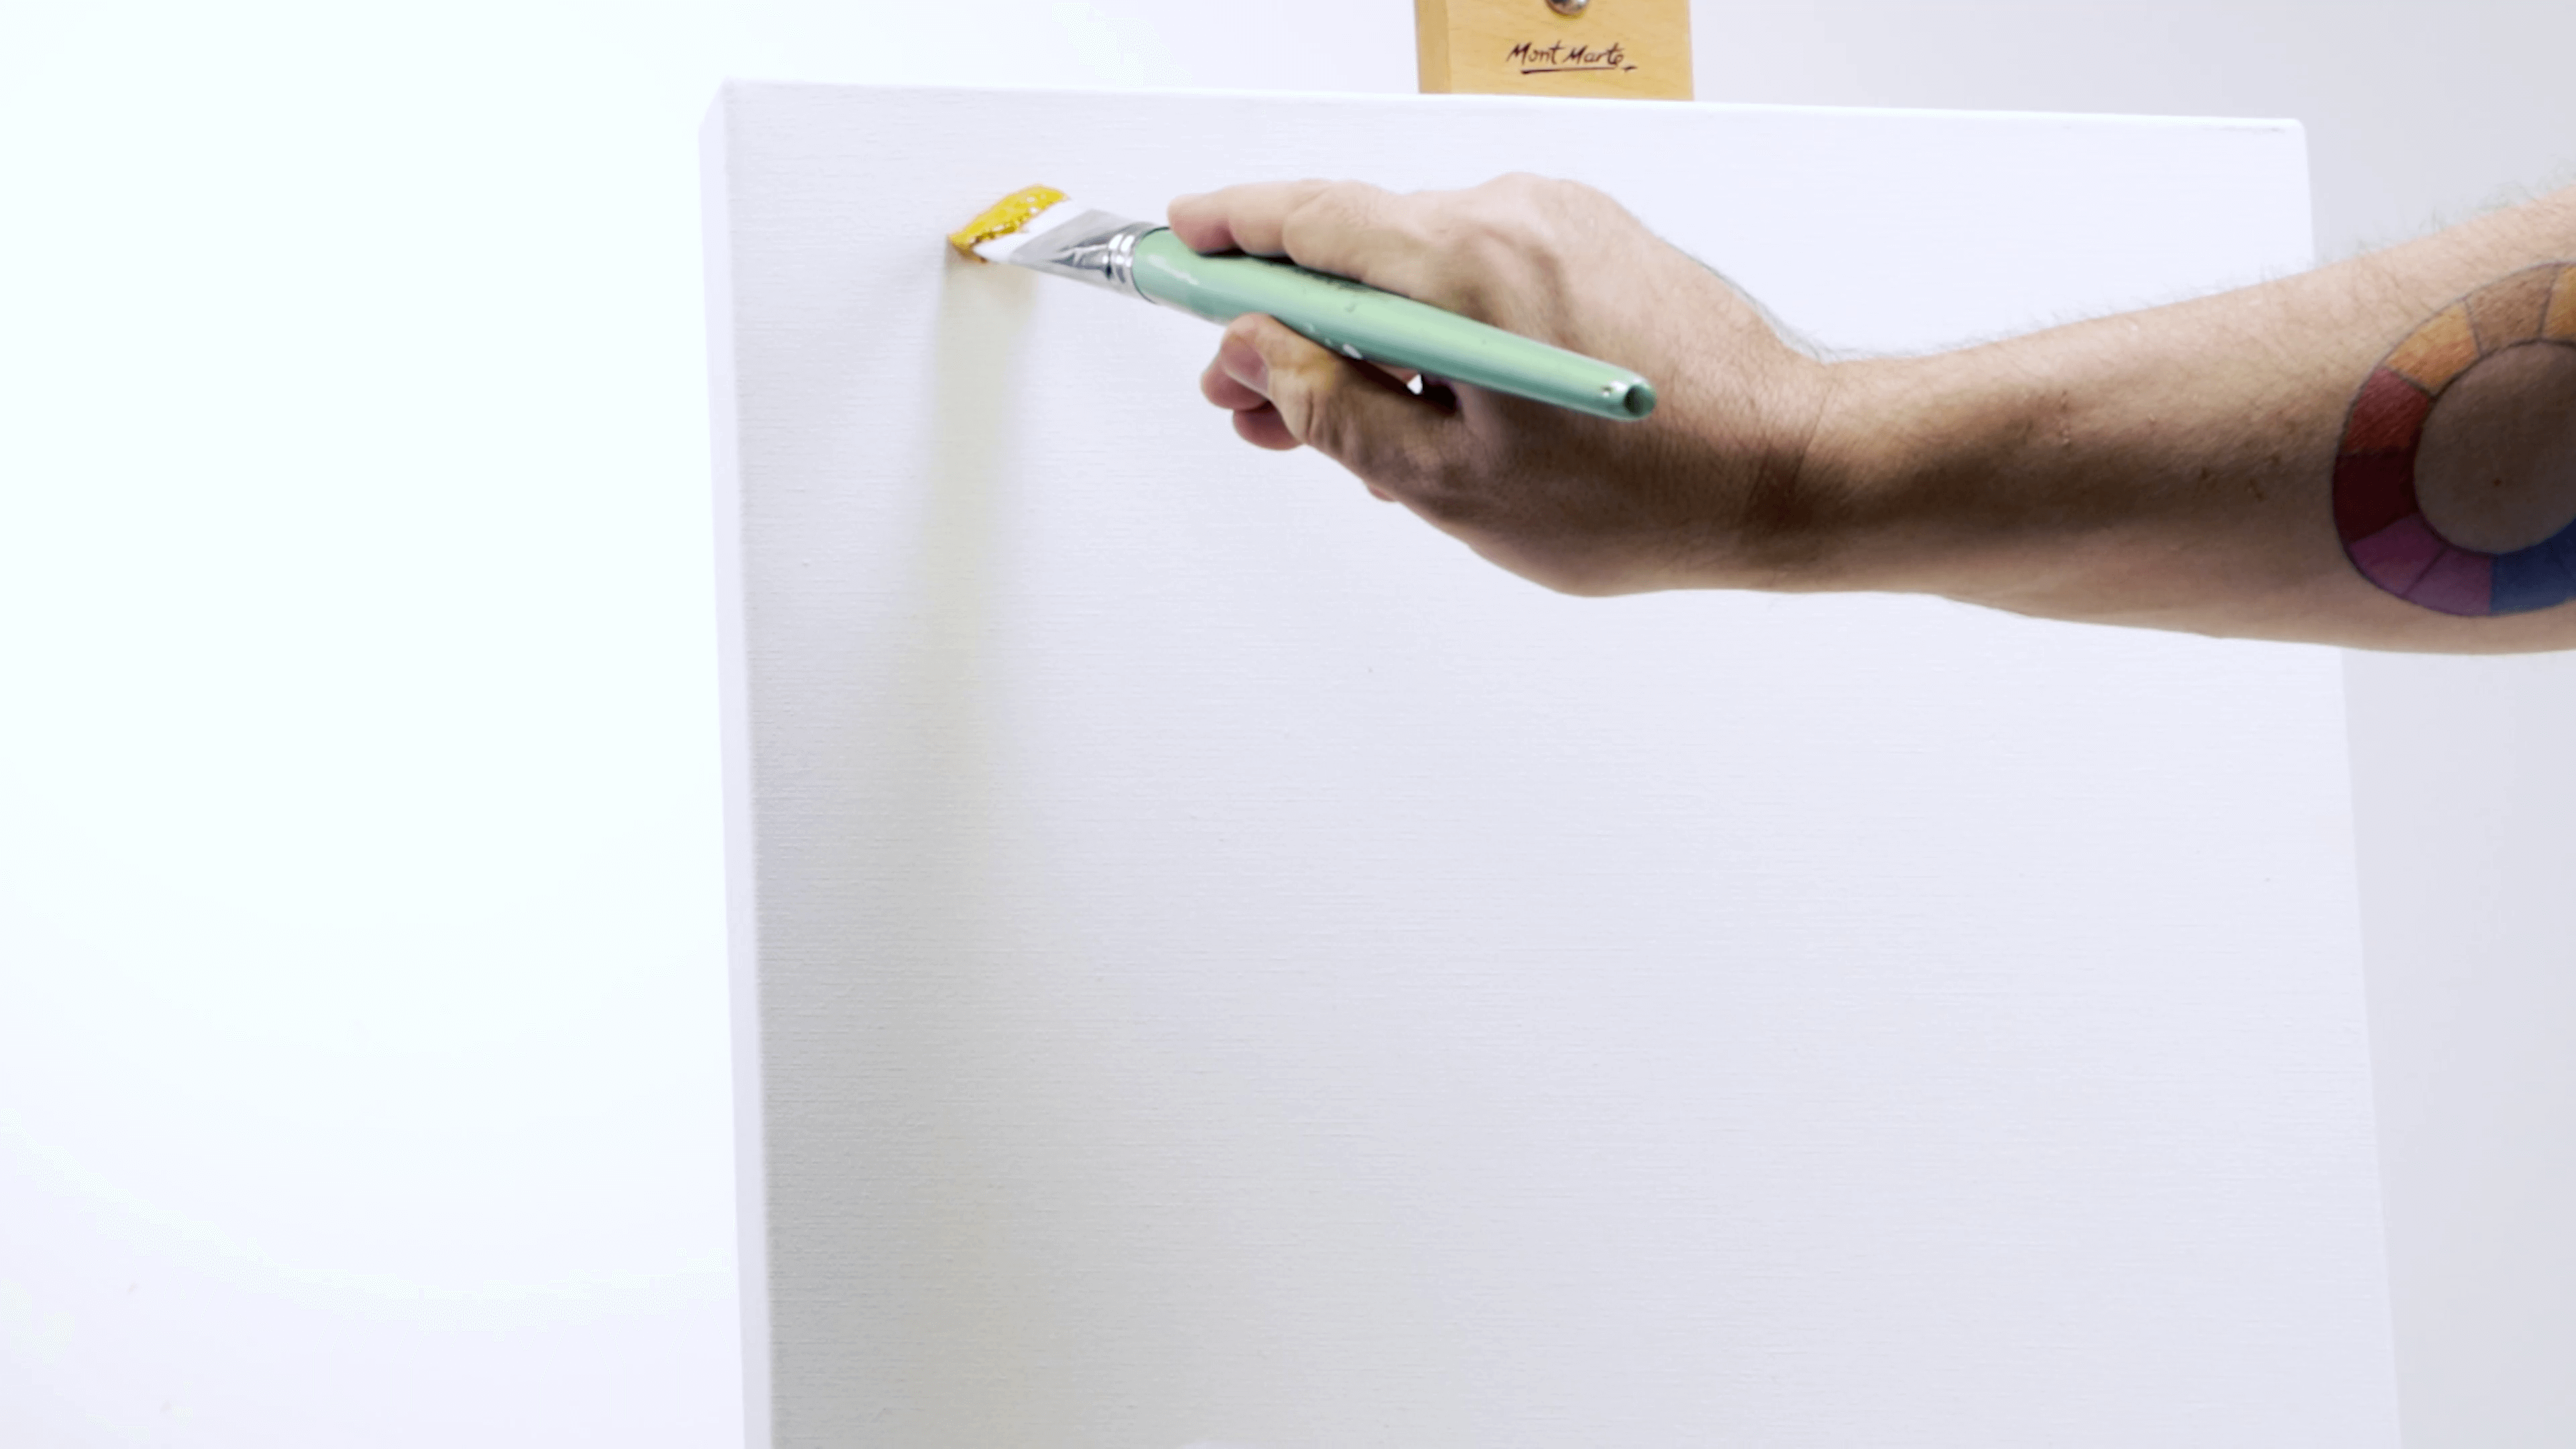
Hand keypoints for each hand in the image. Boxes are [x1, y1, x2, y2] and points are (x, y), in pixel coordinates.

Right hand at [1171, 175, 1834, 594]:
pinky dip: (1434, 329)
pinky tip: (1426, 410)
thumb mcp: (1451, 487)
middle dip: (1287, 319)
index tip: (1171, 253)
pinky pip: (1481, 275)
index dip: (1225, 239)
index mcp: (1465, 265)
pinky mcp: (1598, 245)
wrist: (1794, 471)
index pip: (1307, 222)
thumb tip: (1260, 355)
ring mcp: (1562, 223)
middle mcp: (1513, 216)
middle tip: (1243, 400)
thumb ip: (1336, 412)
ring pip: (1419, 267)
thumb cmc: (1644, 496)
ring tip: (1334, 428)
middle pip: (1358, 245)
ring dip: (1364, 336)